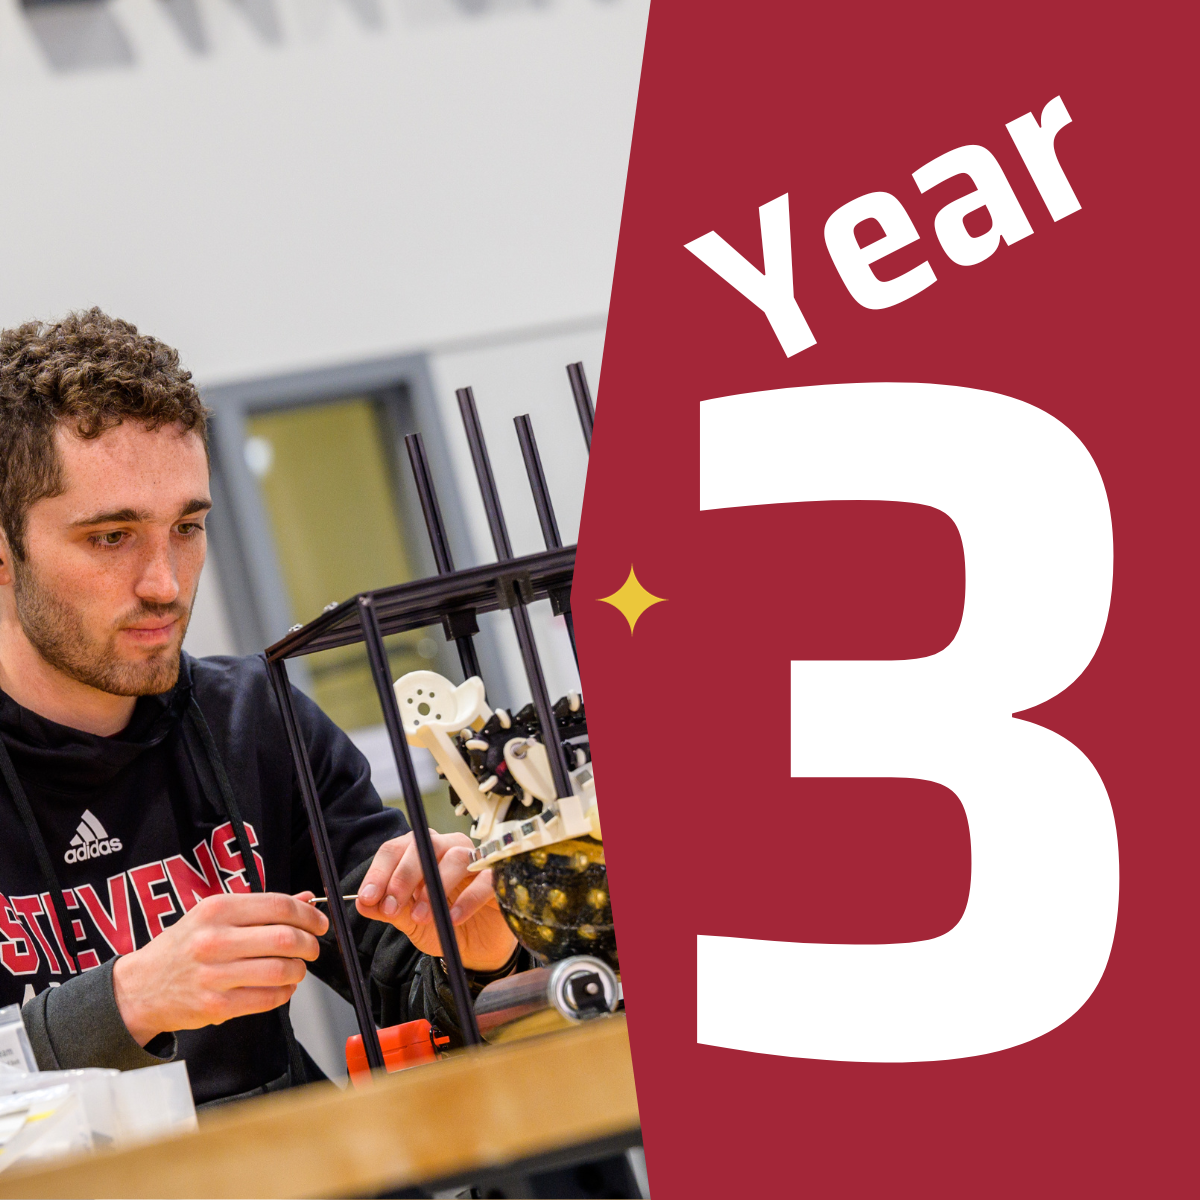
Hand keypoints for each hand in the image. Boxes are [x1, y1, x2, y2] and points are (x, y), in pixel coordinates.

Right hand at [111, 893, 328, 1046]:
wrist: (139, 988)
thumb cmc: (183, 947)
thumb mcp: (214, 916)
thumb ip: (262, 908)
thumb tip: (307, 899)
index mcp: (217, 910)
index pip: (279, 906)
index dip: (309, 915)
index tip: (319, 922)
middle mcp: (215, 940)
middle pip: (285, 939)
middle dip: (310, 944)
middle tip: (312, 948)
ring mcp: (214, 975)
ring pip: (280, 970)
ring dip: (299, 970)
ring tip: (296, 969)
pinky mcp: (215, 1006)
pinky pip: (266, 999)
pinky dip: (284, 993)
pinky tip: (282, 987)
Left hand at [356, 831, 517, 972]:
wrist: (476, 950)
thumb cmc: (443, 925)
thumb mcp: (410, 922)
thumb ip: (389, 910)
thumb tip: (363, 903)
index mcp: (421, 853)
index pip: (396, 849)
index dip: (380, 872)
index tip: (369, 898)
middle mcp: (448, 848)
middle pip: (425, 845)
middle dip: (403, 876)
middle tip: (391, 906)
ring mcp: (475, 860)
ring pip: (455, 857)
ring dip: (434, 888)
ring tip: (421, 917)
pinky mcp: (498, 878)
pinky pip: (484, 880)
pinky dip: (467, 899)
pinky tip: (452, 918)